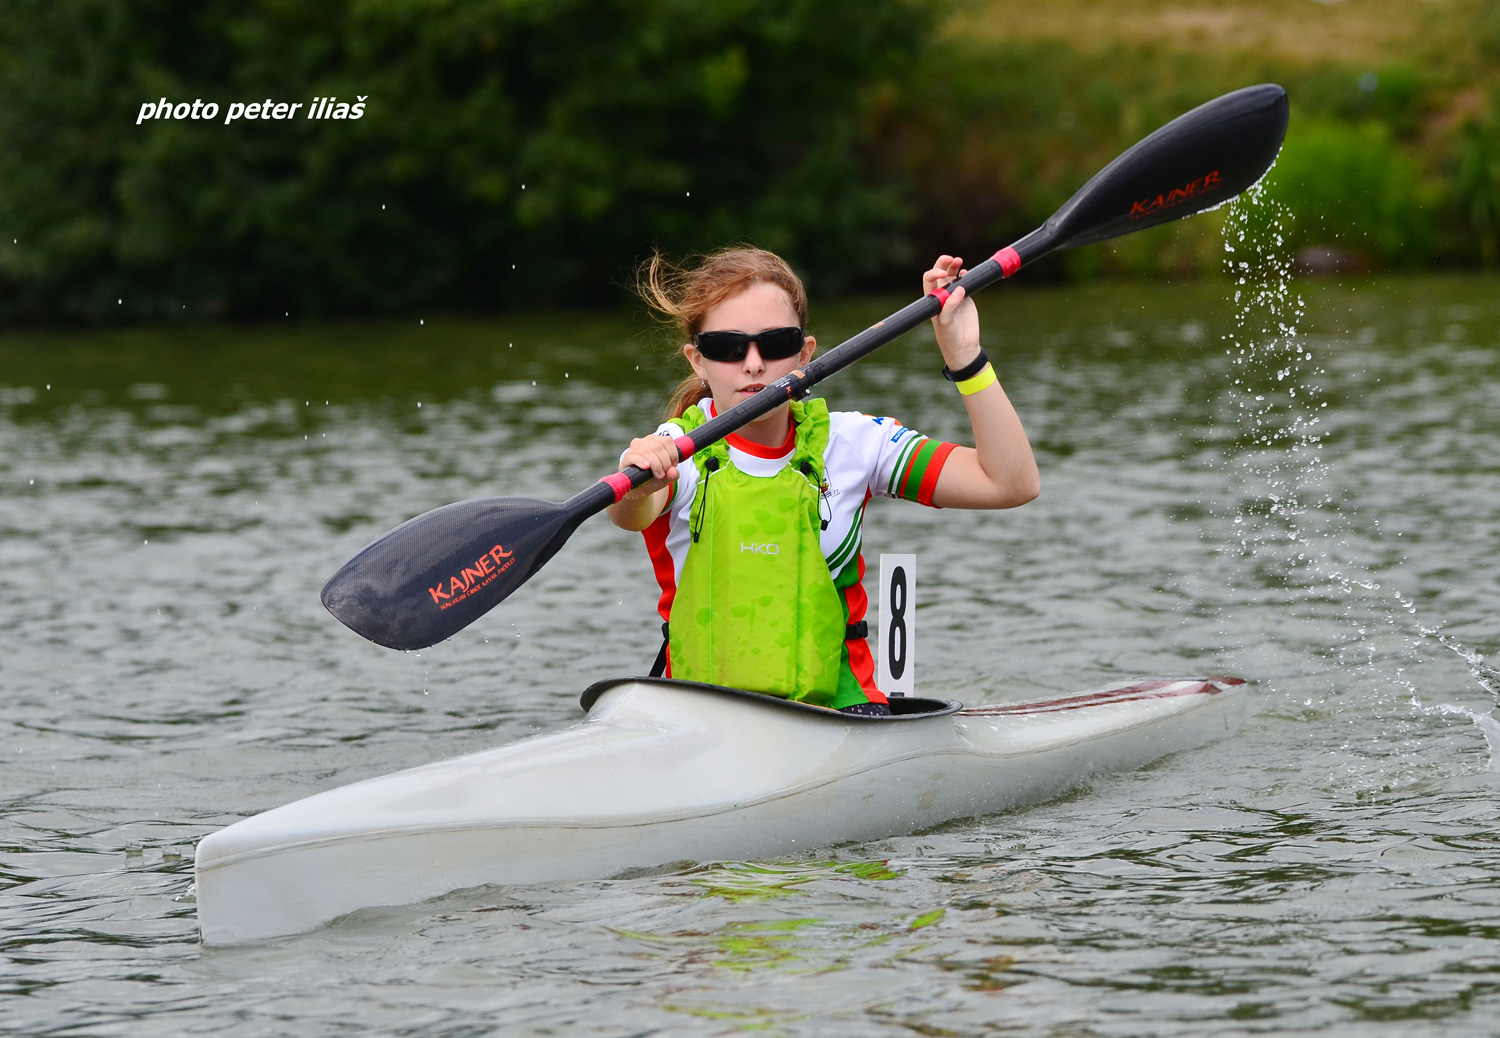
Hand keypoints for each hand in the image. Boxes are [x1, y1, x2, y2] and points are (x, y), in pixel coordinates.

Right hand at [619, 434, 680, 497]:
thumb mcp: (666, 478)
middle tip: (665, 474)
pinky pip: (633, 457)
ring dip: (656, 464)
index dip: (673, 454)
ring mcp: (633, 450)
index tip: (673, 466)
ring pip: (646, 451)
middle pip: (658, 447)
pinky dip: (641, 462)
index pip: (667, 441)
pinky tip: (646, 467)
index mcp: (654, 441)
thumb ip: (673, 475)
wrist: (638, 490)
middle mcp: (643, 442)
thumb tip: (674, 471)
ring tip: (659, 475)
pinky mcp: (626, 459)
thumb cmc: (652, 479)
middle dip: (665, 462)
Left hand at [923, 255, 981, 370]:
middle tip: (951, 259)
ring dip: (954, 266)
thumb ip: (950, 306)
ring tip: (959, 262)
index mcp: (932, 299)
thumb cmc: (948, 336)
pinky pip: (965, 281)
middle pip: (940, 272)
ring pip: (952, 274)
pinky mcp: (966, 296)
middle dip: (943, 264)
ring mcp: (954, 294)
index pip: (929, 280)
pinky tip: (967, 273)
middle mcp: (941, 294)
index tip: (942, 275)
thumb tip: (960, 288)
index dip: (934, 273)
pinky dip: (966, 275)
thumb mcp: (946, 322)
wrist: (964, 345)